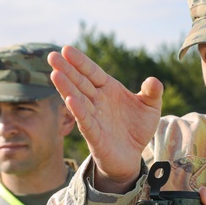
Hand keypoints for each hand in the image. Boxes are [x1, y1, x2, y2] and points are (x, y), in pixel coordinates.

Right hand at [48, 46, 162, 190]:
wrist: (132, 155)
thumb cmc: (137, 128)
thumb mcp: (150, 108)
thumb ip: (152, 93)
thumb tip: (154, 81)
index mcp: (108, 89)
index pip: (92, 72)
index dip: (80, 61)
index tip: (66, 49)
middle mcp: (97, 101)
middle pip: (80, 82)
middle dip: (66, 70)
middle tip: (51, 56)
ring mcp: (94, 117)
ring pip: (77, 100)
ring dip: (66, 88)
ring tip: (55, 74)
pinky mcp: (95, 135)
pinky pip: (86, 122)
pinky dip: (79, 111)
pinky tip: (70, 100)